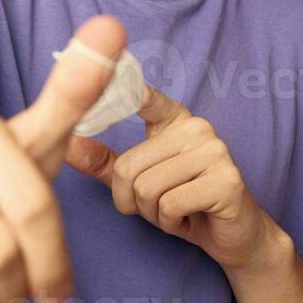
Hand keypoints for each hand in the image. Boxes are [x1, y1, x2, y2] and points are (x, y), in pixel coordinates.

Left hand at [65, 85, 278, 271]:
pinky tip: (189, 219)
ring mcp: (215, 151)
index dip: (127, 90)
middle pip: (129, 165)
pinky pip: (169, 204)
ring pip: (147, 188)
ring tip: (175, 211)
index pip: (145, 98)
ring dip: (152, 214)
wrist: (234, 236)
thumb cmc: (183, 205)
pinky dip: (170, 223)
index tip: (111, 66)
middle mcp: (197, 127)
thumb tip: (67, 144)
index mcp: (175, 120)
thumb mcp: (140, 182)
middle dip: (131, 200)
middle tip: (157, 206)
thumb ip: (105, 163)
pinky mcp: (226, 180)